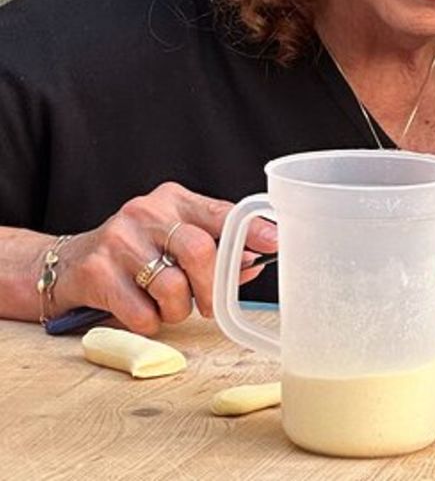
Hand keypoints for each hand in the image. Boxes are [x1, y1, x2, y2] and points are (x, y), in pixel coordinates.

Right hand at [55, 182, 277, 334]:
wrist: (71, 264)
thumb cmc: (138, 253)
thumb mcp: (176, 240)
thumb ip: (217, 250)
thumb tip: (255, 263)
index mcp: (174, 200)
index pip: (221, 212)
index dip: (250, 230)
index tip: (275, 243)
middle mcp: (146, 213)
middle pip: (199, 251)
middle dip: (212, 287)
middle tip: (211, 307)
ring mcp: (118, 240)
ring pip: (171, 286)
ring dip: (178, 309)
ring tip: (169, 306)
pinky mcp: (96, 272)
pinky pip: (142, 312)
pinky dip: (150, 322)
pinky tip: (141, 310)